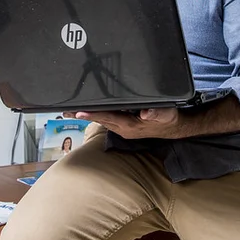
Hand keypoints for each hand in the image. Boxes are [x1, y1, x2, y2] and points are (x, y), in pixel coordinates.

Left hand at [63, 108, 180, 139]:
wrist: (174, 128)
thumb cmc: (168, 119)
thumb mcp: (166, 113)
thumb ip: (156, 112)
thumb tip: (145, 112)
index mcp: (130, 125)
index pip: (108, 117)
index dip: (94, 114)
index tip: (79, 112)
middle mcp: (123, 128)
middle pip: (100, 119)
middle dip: (83, 115)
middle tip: (65, 111)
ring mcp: (122, 128)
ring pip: (102, 120)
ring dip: (87, 116)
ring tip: (71, 111)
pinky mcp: (124, 126)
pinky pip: (107, 119)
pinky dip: (96, 115)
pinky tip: (89, 111)